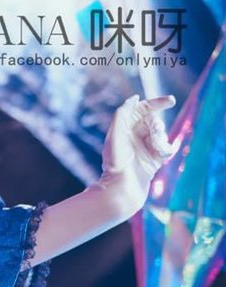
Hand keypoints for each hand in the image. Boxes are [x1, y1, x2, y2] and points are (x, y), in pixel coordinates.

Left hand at [99, 93, 179, 212]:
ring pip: (162, 134)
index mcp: (124, 128)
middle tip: (154, 134)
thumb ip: (123, 113)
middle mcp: (135, 136)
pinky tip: (161, 156)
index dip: (156, 102)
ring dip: (161, 138)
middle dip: (157, 125)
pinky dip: (166, 149)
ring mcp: (145, 148)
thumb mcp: (115, 133)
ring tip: (155, 148)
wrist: (121, 188)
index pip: (143, 109)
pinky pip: (167, 148)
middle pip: (154, 121)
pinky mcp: (154, 160)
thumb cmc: (116, 161)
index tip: (171, 101)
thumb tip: (135, 99)